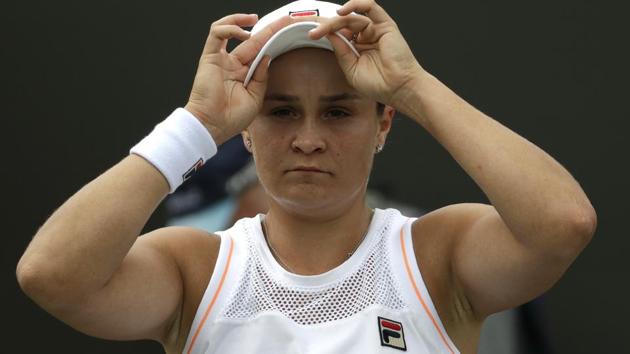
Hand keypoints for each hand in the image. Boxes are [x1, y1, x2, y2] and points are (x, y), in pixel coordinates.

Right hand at [185, 14, 293, 144]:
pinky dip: (230, 28)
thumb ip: (261, 77)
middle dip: (269, 28)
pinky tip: (243, 33)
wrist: (212, 125)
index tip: (288, 32)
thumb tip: (267, 57)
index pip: (261, 51)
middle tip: (285, 20)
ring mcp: (220, 59)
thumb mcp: (255, 97)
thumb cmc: (232, 117)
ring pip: (229, 30)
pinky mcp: (209, 57)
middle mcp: (232, 64)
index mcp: (243, 73)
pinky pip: (216, 34)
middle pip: (252, 39)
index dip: (273, 40)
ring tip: (255, 19)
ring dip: (241, 20)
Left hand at [308, 0, 424, 107]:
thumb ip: (341, 51)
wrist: (399, 88)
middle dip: (324, 26)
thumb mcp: (351, 69)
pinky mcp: (385, 24)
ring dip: (334, 22)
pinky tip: (341, 12)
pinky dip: (355, 4)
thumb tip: (328, 35)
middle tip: (311, 32)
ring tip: (321, 30)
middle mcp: (365, 37)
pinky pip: (370, 7)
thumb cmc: (379, 84)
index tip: (308, 34)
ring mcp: (375, 30)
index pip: (338, 35)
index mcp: (357, 48)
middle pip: (342, 24)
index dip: (323, 32)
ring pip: (351, 17)